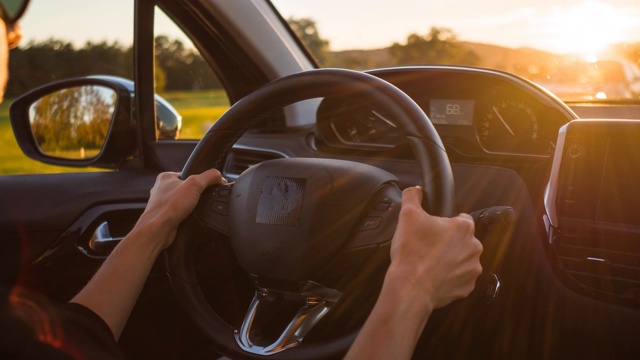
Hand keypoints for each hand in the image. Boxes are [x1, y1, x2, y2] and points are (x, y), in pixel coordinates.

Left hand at [137, 168, 225, 248]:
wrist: (158, 230)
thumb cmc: (169, 207)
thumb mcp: (195, 184)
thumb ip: (209, 177)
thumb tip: (219, 176)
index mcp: (166, 177)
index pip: (188, 174)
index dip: (199, 180)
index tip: (207, 186)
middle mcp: (161, 189)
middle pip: (186, 188)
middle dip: (195, 195)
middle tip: (198, 200)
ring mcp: (162, 203)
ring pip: (183, 202)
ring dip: (190, 206)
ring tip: (192, 210)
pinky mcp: (165, 215)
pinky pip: (180, 213)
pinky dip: (186, 216)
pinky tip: (187, 218)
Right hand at [387, 186, 482, 309]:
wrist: (410, 287)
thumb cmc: (412, 253)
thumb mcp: (407, 215)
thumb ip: (413, 197)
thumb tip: (416, 191)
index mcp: (464, 227)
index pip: (462, 219)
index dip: (446, 223)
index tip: (434, 230)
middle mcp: (474, 247)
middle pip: (462, 240)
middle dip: (448, 243)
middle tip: (428, 247)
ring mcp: (472, 269)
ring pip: (462, 260)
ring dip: (450, 261)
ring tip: (429, 263)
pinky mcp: (467, 287)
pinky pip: (459, 279)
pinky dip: (449, 278)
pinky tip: (434, 276)